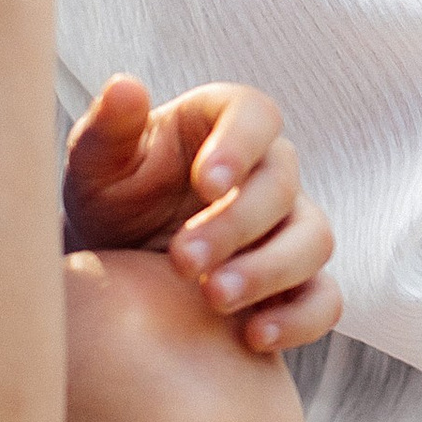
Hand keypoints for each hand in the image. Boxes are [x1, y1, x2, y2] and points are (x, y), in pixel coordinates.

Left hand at [63, 77, 338, 351]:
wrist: (119, 270)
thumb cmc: (112, 200)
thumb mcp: (97, 165)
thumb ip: (108, 128)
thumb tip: (125, 85)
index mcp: (224, 124)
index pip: (257, 116)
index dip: (241, 146)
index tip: (206, 182)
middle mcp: (268, 171)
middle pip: (283, 184)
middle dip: (236, 224)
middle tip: (183, 260)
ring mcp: (289, 228)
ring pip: (314, 240)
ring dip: (268, 271)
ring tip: (213, 298)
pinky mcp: (297, 284)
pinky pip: (324, 299)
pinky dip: (300, 319)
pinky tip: (253, 337)